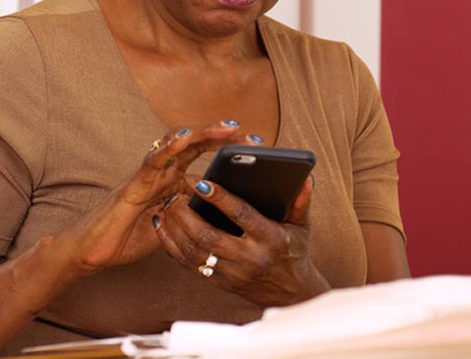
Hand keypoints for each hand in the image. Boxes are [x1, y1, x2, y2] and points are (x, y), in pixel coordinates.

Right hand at [55, 120, 241, 274]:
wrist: (91, 253)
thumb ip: (191, 214)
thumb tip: (223, 213)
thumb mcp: (173, 225)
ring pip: (176, 144)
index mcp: (170, 179)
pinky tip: (185, 138)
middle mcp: (160, 171)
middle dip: (222, 136)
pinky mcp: (133, 184)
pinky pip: (153, 160)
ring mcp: (146, 174)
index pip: (202, 154)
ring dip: (203, 133)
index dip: (226, 147)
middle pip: (194, 143)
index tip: (255, 146)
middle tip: (252, 136)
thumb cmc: (128, 238)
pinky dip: (169, 147)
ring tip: (226, 127)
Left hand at [155, 172, 330, 306]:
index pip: (240, 215)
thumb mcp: (302, 226)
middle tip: (174, 192)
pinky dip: (172, 245)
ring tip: (166, 205)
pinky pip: (189, 265)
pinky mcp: (220, 283)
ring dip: (175, 228)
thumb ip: (301, 201)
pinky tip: (164, 227)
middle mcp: (250, 258)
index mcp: (270, 239)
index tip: (201, 182)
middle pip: (209, 235)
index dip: (220, 198)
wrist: (290, 293)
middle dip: (186, 213)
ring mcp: (232, 273)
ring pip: (194, 252)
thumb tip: (305, 178)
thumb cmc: (295, 252)